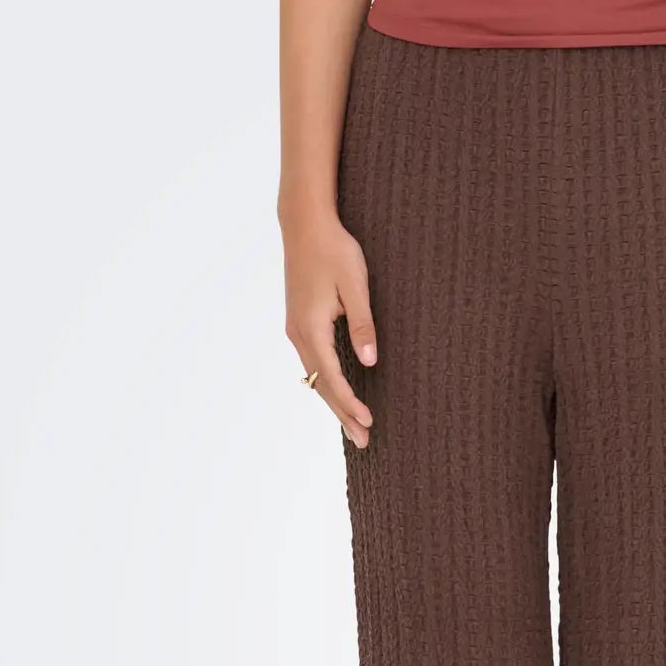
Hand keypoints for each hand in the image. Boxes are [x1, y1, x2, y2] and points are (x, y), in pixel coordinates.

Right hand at [282, 212, 376, 446]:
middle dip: (342, 414)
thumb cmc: (334, 250)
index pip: (331, 376)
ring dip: (334, 401)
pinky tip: (337, 394)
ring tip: (353, 426)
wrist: (305, 224)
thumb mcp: (356, 285)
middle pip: (320, 384)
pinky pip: (313, 363)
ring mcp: (296, 329)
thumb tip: (369, 361)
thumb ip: (363, 324)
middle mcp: (298, 333)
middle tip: (363, 441)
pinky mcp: (299, 323)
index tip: (368, 421)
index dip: (350, 402)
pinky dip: (326, 383)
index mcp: (311, 327)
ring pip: (315, 376)